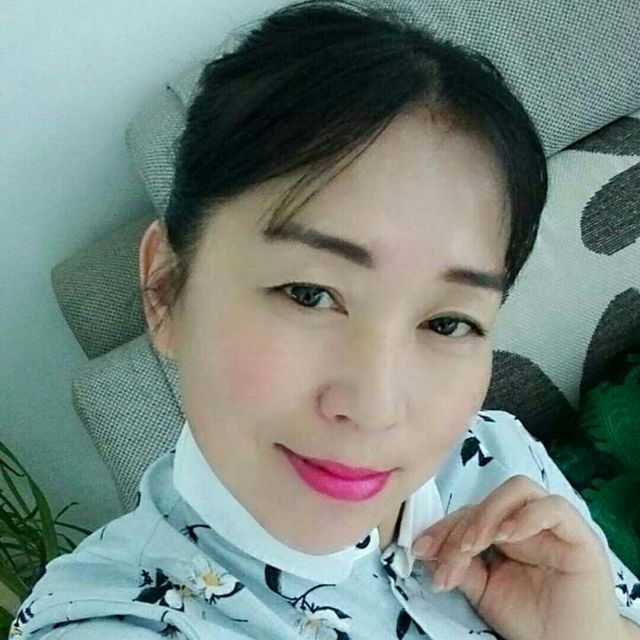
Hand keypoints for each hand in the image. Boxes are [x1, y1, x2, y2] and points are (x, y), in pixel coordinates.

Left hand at [411, 475, 624, 639]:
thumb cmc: (530, 618)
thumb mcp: (483, 590)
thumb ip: (459, 566)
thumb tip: (426, 549)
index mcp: (503, 529)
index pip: (468, 512)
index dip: (442, 528)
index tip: (421, 551)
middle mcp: (525, 519)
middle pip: (486, 500)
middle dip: (460, 528)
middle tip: (449, 562)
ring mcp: (552, 523)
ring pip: (517, 489)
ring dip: (488, 513)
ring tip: (474, 545)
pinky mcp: (578, 533)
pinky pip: (553, 507)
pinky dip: (527, 515)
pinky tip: (507, 536)